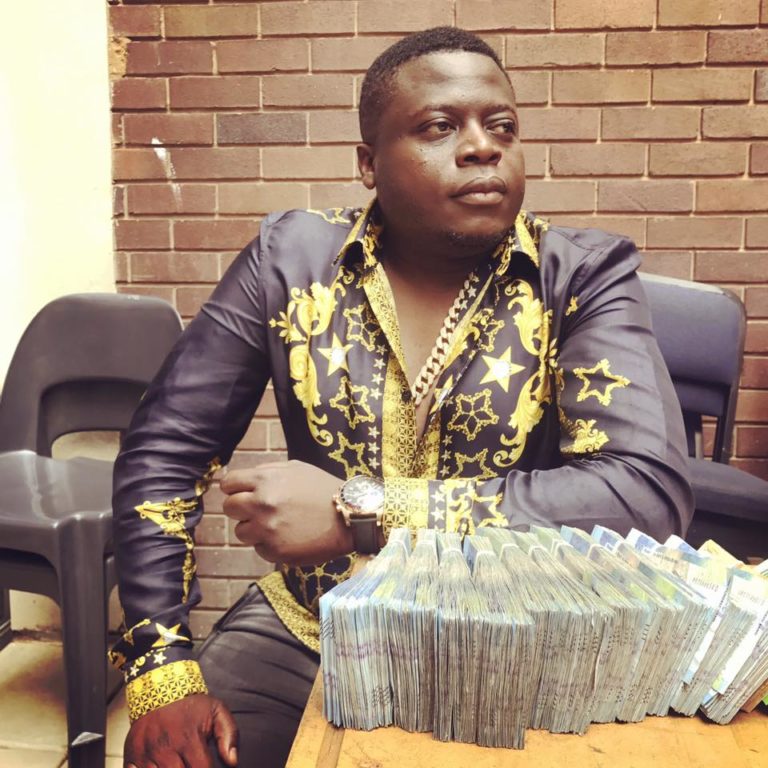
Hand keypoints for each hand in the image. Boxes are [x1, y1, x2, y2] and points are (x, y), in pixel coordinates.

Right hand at [124, 694, 236, 767]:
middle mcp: (166, 749)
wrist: (158, 687)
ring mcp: (146, 754)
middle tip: (190, 762)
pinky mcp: (131, 757)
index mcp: (189, 739)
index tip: (205, 766)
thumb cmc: (189, 703)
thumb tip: (233, 761)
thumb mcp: (216, 710)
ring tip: (177, 762)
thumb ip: (229, 735)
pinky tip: (160, 765)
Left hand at [220, 460, 353, 564]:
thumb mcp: (296, 468)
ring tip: (278, 524)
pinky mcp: (275, 552)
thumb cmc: (323, 489)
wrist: (349, 517)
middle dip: (241, 509)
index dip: (233, 488)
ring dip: (254, 528)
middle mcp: (262, 504)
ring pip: (240, 531)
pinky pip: (258, 548)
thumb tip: (240, 480)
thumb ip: (266, 471)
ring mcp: (267, 530)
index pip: (228, 484)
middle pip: (229, 508)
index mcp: (265, 480)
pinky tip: (289, 536)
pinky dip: (269, 544)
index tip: (240, 493)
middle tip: (260, 510)